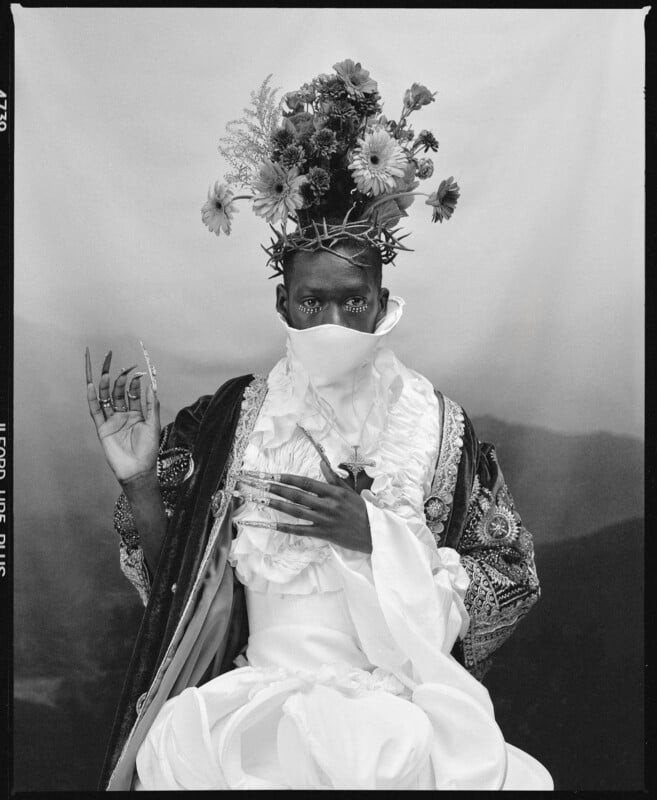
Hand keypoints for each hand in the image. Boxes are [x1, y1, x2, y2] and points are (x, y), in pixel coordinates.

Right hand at [85, 347, 160, 483]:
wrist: (138, 469)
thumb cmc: (148, 450)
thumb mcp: (153, 424)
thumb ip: (152, 405)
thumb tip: (152, 385)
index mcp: (136, 414)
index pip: (132, 392)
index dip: (133, 381)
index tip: (136, 370)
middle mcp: (123, 415)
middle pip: (117, 393)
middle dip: (118, 379)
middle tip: (121, 366)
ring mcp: (111, 421)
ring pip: (106, 399)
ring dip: (106, 385)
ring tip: (106, 371)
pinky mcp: (102, 428)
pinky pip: (95, 411)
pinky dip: (93, 399)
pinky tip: (91, 386)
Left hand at [236, 461, 372, 553]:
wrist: (375, 534)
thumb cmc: (362, 510)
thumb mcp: (349, 491)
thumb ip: (333, 478)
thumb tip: (320, 464)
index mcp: (333, 491)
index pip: (304, 482)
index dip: (286, 477)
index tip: (270, 474)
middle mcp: (326, 504)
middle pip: (295, 494)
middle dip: (273, 488)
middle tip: (257, 483)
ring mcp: (324, 519)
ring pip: (294, 510)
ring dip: (275, 504)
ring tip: (259, 499)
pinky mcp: (323, 534)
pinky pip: (301, 530)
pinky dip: (285, 527)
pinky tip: (271, 525)